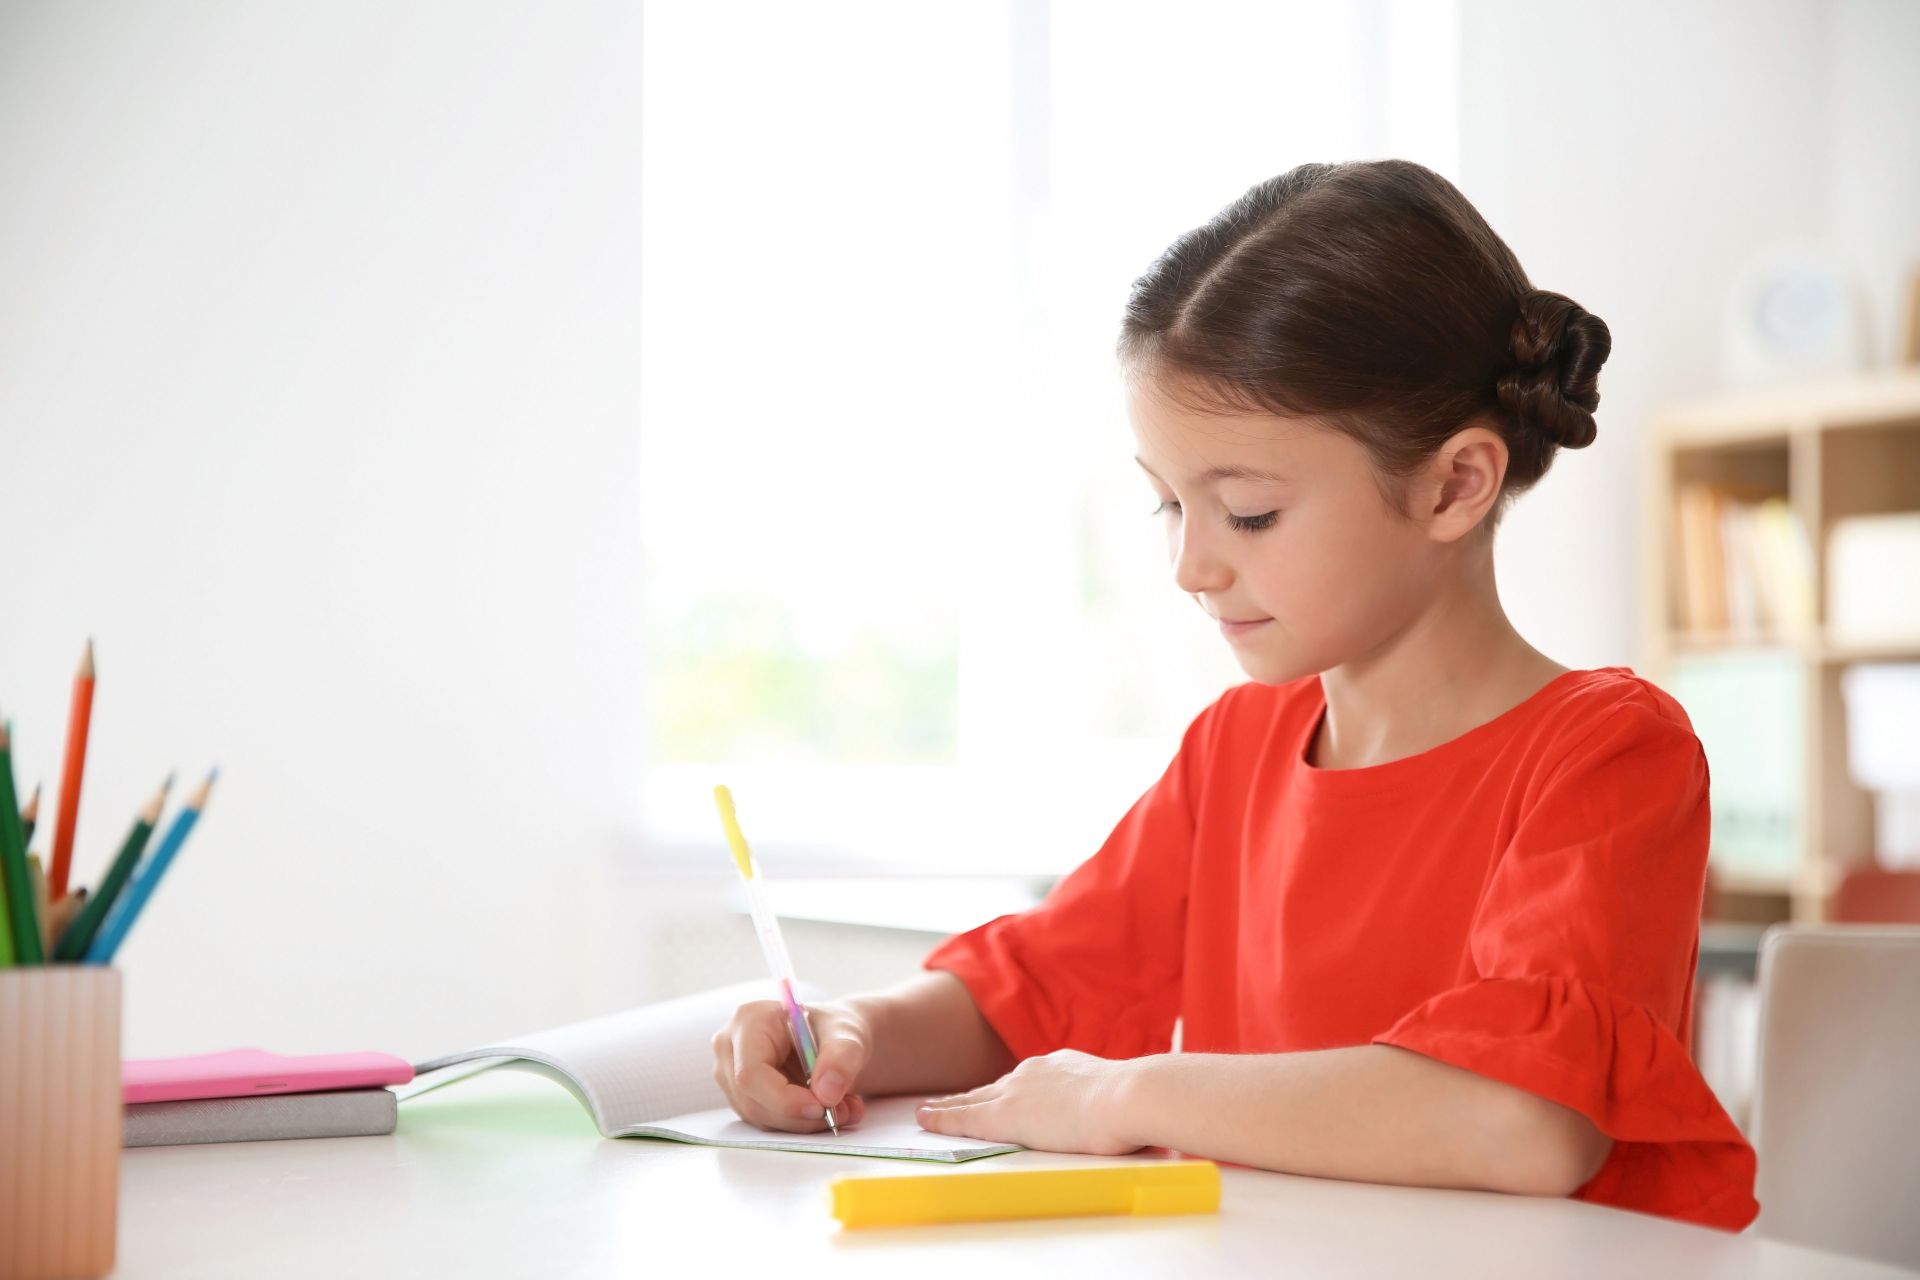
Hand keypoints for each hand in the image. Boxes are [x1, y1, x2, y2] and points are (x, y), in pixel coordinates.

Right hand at [712, 998, 869, 1132]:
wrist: (832, 1038)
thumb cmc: (832, 1028)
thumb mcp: (846, 1034)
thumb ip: (841, 1058)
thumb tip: (827, 1094)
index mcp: (748, 1021)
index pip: (751, 1073)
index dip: (784, 1099)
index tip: (822, 1107)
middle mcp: (730, 1047)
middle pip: (752, 1101)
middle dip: (800, 1115)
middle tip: (841, 1113)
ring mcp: (730, 1074)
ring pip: (760, 1117)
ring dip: (804, 1123)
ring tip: (842, 1109)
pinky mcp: (741, 1096)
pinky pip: (767, 1122)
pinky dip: (800, 1123)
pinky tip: (826, 1110)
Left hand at [914, 1050, 1143, 1155]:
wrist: (1129, 1097)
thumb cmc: (1138, 1104)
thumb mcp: (1121, 1100)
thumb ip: (1112, 1107)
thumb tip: (1131, 1126)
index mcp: (1063, 1067)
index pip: (1027, 1081)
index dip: (1009, 1090)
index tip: (999, 1094)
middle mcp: (1035, 1072)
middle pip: (994, 1086)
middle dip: (970, 1096)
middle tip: (947, 1102)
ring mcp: (1018, 1090)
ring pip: (973, 1099)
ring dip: (950, 1107)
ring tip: (927, 1113)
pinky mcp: (1004, 1114)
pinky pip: (963, 1117)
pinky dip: (942, 1118)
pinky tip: (925, 1120)